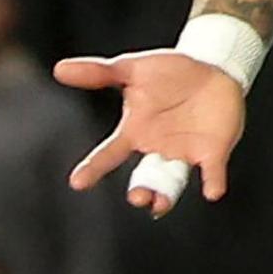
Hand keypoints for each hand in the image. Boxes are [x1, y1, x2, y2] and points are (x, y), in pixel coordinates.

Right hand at [56, 48, 248, 214]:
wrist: (211, 68)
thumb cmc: (168, 73)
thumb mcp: (132, 69)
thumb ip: (99, 73)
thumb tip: (60, 68)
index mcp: (134, 132)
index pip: (109, 154)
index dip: (94, 168)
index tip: (78, 182)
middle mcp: (157, 148)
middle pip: (145, 179)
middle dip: (141, 191)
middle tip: (138, 197)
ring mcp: (185, 152)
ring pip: (172, 182)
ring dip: (166, 195)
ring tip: (158, 205)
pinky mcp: (213, 151)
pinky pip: (213, 171)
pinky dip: (213, 182)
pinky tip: (212, 191)